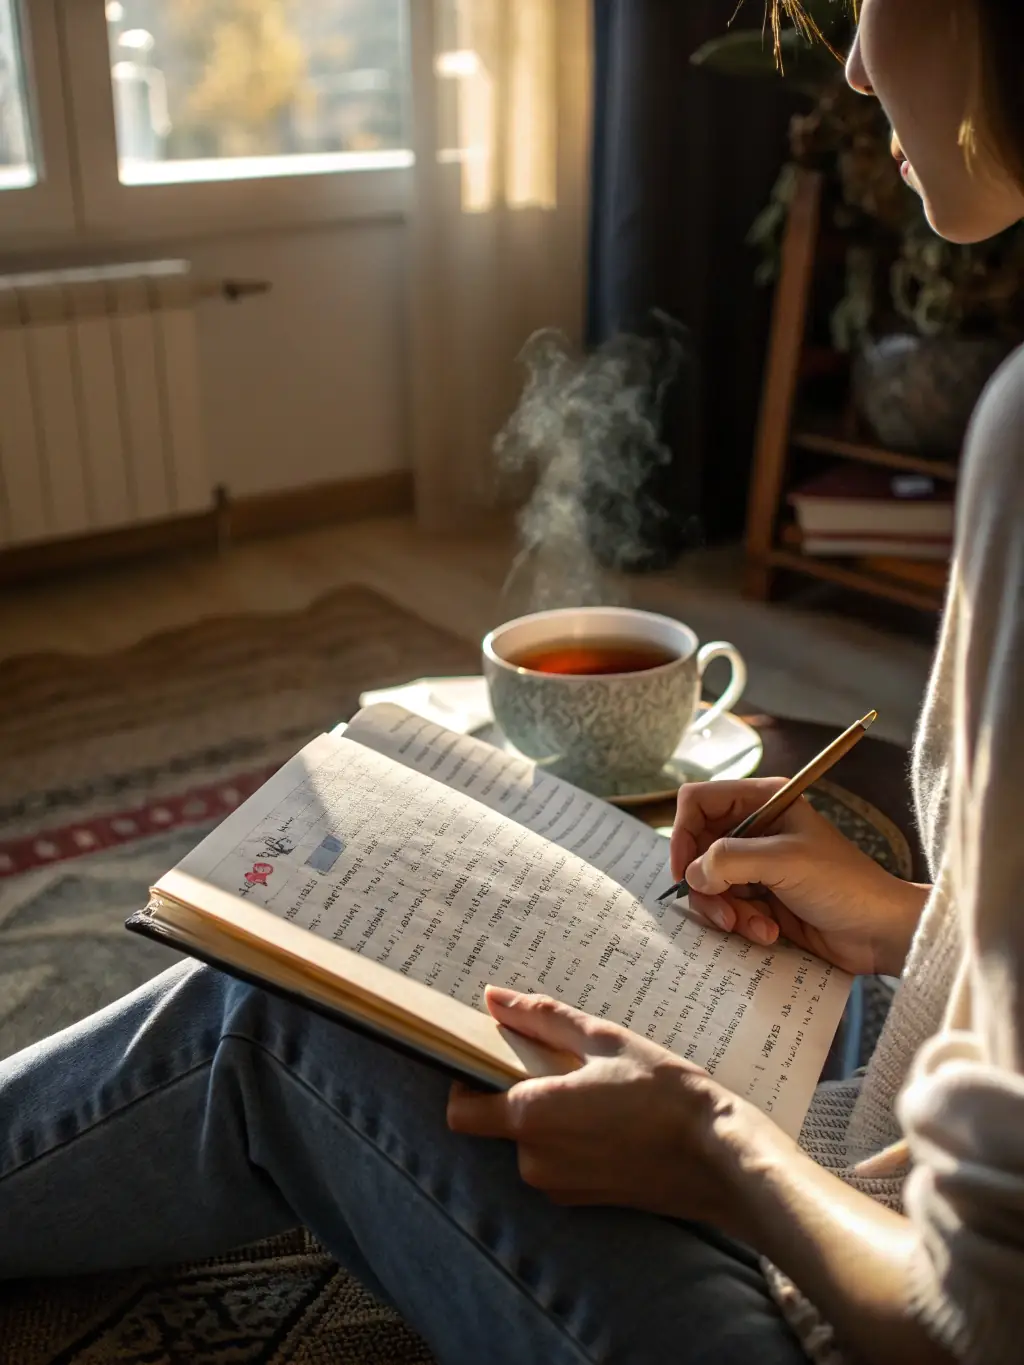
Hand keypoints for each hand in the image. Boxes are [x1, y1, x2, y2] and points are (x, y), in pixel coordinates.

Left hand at [446, 986, 785, 1233]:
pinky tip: (608, 1117)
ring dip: (547, 1115)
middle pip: (497, 1122)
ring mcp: (559, 1186)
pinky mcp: (583, 1200)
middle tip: (561, 1061)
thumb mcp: (604, 1040)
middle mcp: (534, 1160)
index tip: (489, 1056)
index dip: (464, 1082)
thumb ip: (541, 1018)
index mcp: (530, 1117)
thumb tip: (493, 997)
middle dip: (517, 1091)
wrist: (719, 1158)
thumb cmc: (664, 1094)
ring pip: (529, 1142)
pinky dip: (569, 1138)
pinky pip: (556, 1162)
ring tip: (595, 1087)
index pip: (460, 1111)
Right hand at [670, 778, 928, 976]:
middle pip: (697, 847)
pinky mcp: (760, 896)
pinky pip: (726, 906)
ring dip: (726, 910)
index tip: (687, 871)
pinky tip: (769, 932)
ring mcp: (756, 864)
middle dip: (707, 884)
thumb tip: (694, 873)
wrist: (879, 932)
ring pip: (708, 882)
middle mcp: (755, 828)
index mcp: (763, 801)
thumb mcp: (785, 861)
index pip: (698, 802)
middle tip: (724, 911)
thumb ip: (731, 859)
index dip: (683, 833)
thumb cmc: (844, 884)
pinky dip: (741, 922)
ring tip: (756, 925)